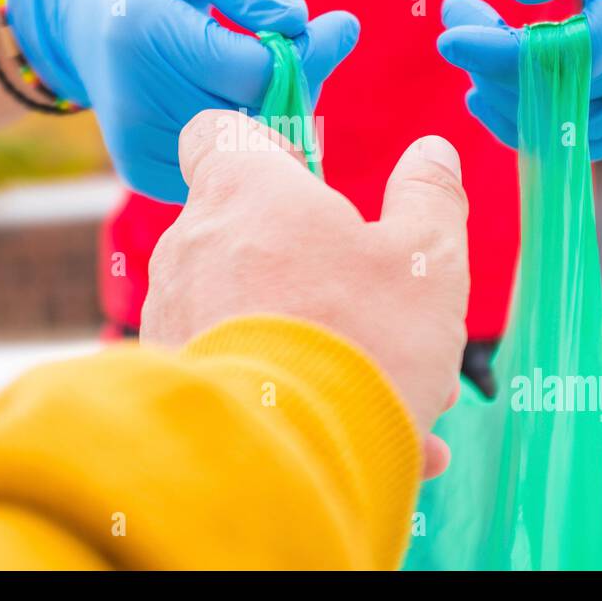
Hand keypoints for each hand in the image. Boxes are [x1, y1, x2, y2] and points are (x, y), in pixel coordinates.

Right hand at [7, 0, 359, 201]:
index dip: (304, 52)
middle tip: (299, 43)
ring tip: (258, 64)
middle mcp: (134, 100)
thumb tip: (293, 20)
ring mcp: (139, 146)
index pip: (252, 72)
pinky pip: (226, 168)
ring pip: (248, 149)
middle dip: (294, 81)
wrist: (79, 15)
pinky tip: (232, 95)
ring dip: (276, 110)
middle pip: (256, 115)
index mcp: (141, 30)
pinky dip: (248, 137)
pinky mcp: (146, 172)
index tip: (327, 25)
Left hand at [141, 110, 469, 477]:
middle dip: (320, 270)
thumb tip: (432, 152)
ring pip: (252, 310)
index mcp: (245, 191)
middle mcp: (191, 245)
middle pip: (251, 231)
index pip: (218, 132)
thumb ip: (430, 198)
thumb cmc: (359, 341)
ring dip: (316, 340)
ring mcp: (172, 315)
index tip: (308, 184)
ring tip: (394, 399)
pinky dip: (289, 393)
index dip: (265, 148)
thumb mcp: (427, 261)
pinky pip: (237, 369)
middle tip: (386, 321)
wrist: (281, 467)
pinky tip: (363, 440)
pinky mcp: (170, 380)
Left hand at [438, 0, 601, 158]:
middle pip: (567, 92)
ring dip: (506, 95)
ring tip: (482, 45)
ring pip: (568, 127)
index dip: (508, 53)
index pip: (579, 47)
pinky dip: (531, 118)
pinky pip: (581, 142)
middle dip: (494, 66)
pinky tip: (506, 80)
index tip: (451, 39)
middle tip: (459, 24)